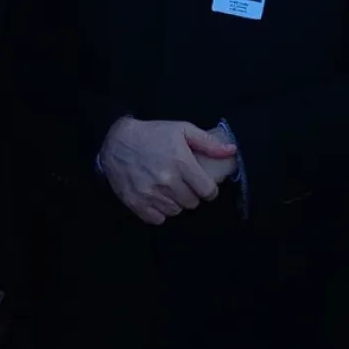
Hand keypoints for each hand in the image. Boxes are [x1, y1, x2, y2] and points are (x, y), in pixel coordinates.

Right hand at [98, 118, 236, 225]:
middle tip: (183, 182)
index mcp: (182, 163)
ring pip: (176, 211)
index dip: (208, 189)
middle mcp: (167, 181)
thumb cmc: (153, 134)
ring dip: (176, 202)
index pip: (207, 191)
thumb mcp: (182, 130)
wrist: (117, 141)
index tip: (203, 184)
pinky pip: (158, 219)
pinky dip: (159, 211)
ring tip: (169, 187)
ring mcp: (151, 194)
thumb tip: (231, 151)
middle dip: (191, 194)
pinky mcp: (137, 203)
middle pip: (192, 203)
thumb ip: (208, 142)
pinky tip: (157, 196)